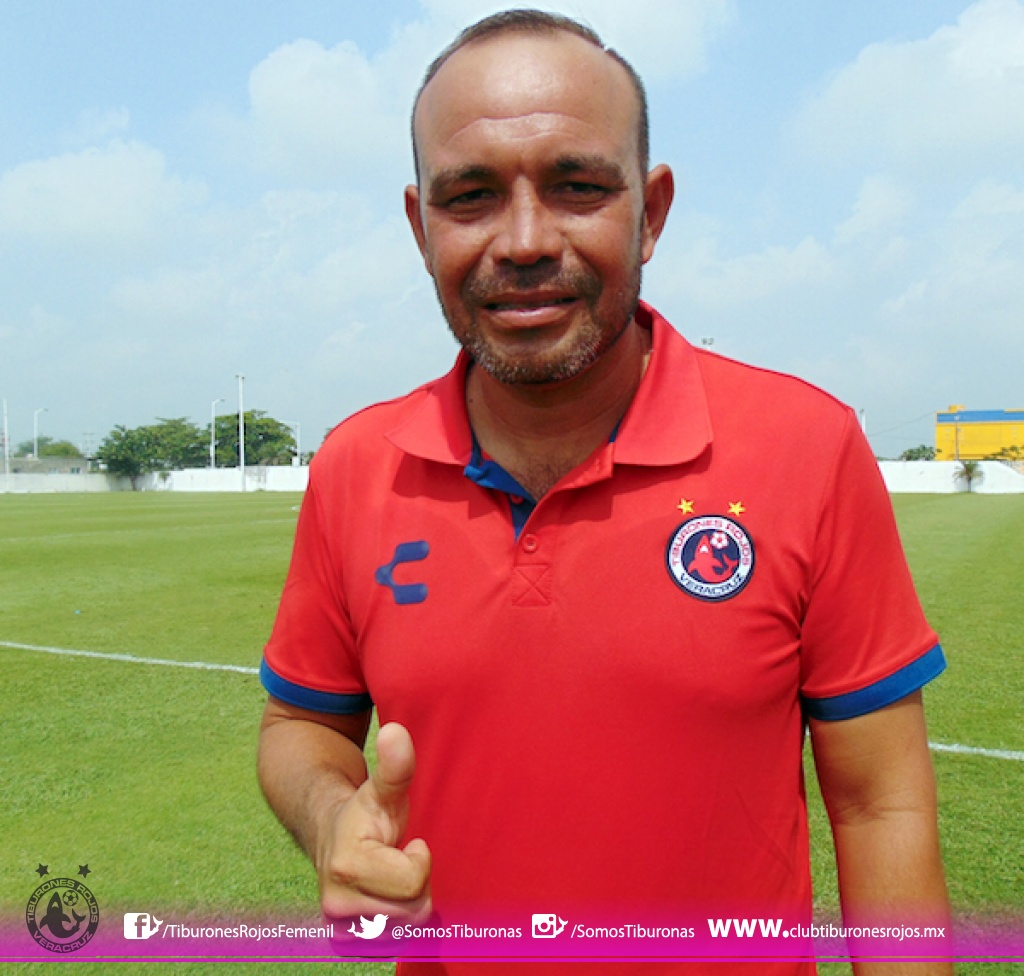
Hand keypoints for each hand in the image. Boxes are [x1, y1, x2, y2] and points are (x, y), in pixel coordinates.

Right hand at [316, 722, 431, 922]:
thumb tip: (396, 732)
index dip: (419, 859)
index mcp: (347, 867)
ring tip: (390, 876)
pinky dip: (398, 922)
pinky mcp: (343, 942)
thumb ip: (396, 765)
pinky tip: (385, 897)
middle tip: (397, 860)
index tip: (408, 843)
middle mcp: (337, 905)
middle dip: (414, 883)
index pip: (414, 882)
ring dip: (406, 902)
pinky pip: (394, 942)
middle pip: (414, 911)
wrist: (327, 833)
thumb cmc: (365, 812)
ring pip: (406, 929)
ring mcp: (339, 927)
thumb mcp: (383, 789)